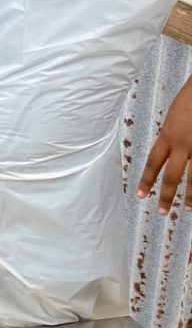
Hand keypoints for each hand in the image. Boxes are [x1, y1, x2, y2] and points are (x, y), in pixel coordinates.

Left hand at [138, 78, 191, 213]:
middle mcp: (183, 145)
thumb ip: (172, 135)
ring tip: (188, 209)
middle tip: (161, 212)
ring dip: (191, 196)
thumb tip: (172, 149)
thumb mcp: (175, 115)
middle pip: (171, 176)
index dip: (146, 180)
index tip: (140, 195)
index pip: (154, 163)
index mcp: (168, 135)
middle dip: (166, 196)